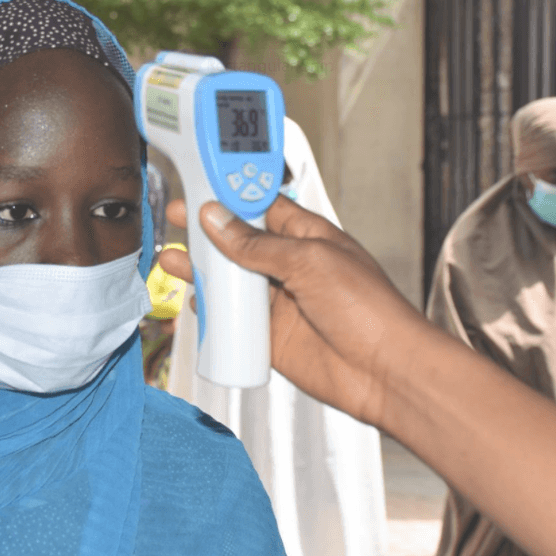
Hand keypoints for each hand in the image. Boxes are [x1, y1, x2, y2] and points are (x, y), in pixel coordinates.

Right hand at [159, 194, 430, 426]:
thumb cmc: (369, 309)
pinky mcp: (270, 336)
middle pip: (239, 241)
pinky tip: (194, 302)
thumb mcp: (310, 262)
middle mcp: (290, 265)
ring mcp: (279, 301)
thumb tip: (216, 220)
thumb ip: (258, 244)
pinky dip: (212, 312)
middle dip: (206, 229)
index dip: (230, 193)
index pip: (261, 205)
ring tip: (170, 259)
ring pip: (230, 281)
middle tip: (176, 216)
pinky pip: (232, 321)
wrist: (385, 372)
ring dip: (201, 270)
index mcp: (307, 236)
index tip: (199, 183)